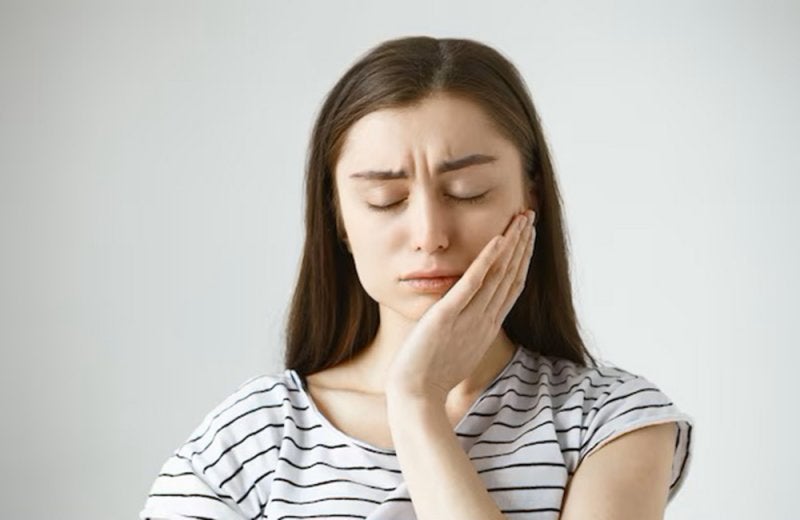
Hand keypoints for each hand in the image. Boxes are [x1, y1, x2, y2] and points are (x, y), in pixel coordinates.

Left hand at [385, 209, 536, 402]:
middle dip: (522, 244)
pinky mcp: (448, 316)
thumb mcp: (454, 350)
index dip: (522, 260)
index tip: (527, 238)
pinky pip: (472, 284)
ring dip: (512, 245)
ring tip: (521, 219)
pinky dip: (487, 261)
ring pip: (499, 275)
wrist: (415, 396)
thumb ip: (463, 330)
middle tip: (530, 217)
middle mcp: (484, 320)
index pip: (511, 287)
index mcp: (486, 327)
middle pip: (511, 275)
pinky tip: (498, 240)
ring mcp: (469, 318)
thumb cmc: (429, 378)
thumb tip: (462, 319)